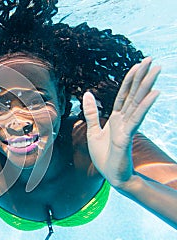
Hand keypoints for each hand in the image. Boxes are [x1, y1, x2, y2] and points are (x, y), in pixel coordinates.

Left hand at [82, 57, 160, 187]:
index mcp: (116, 118)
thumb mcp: (93, 130)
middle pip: (134, 94)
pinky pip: (136, 118)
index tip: (138, 65)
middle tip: (152, 60)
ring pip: (137, 102)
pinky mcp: (127, 136)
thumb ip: (91, 112)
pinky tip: (153, 94)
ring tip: (156, 71)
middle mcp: (124, 120)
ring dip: (146, 86)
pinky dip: (145, 105)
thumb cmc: (103, 155)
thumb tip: (88, 93)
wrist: (110, 175)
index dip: (130, 80)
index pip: (123, 94)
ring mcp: (127, 127)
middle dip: (142, 77)